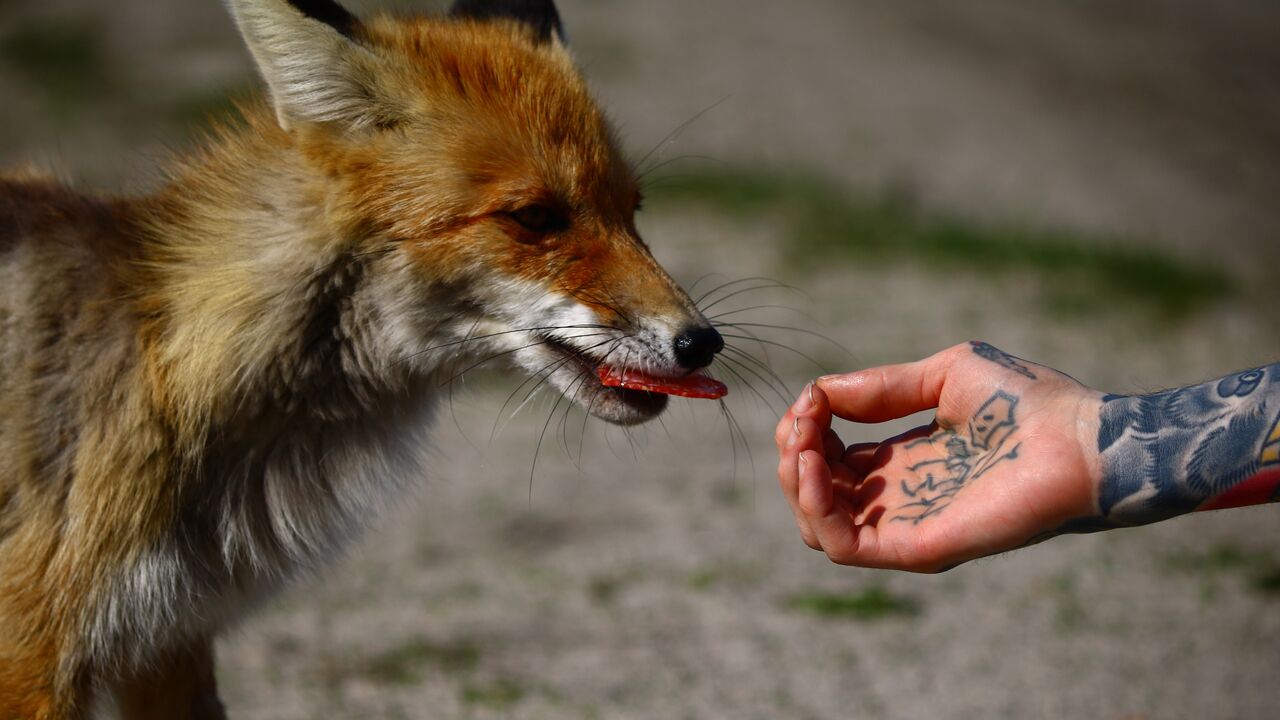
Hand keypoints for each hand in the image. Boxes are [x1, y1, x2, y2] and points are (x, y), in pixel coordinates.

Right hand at [775, 342, 1102, 571]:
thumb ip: (880, 387)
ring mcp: (909, 526)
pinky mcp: (919, 547)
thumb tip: (818, 391)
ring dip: (795, 480)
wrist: (1085, 438)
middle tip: (805, 420)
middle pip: (815, 494)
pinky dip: (814, 505)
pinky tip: (817, 464)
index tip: (813, 397)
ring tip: (805, 443)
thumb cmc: (1030, 403)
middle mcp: (902, 498)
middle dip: (793, 452)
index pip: (830, 460)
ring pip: (818, 525)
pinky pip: (842, 545)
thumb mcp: (942, 375)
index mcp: (906, 461)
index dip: (806, 428)